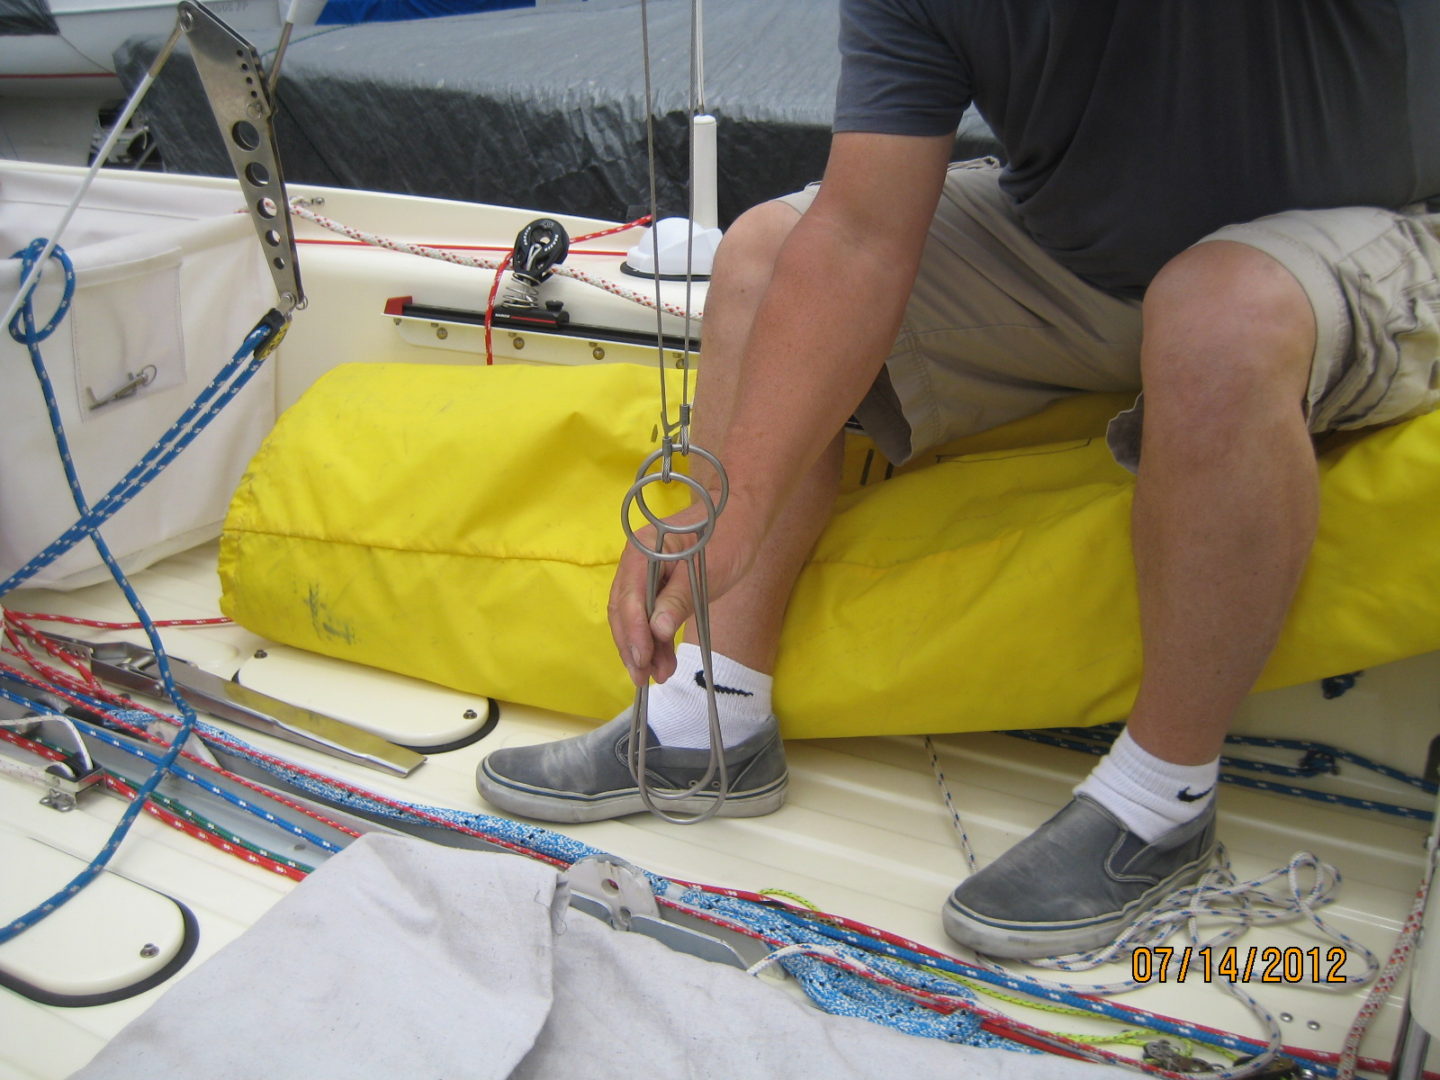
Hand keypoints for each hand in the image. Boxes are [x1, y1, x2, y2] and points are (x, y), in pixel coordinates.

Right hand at [608, 494, 758, 686]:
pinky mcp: (656, 586)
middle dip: (632, 646)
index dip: (633, 632)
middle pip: (623, 611)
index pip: (629, 598)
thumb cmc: (727, 537)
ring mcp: (644, 575)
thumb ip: (679, 599)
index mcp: (642, 551)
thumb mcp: (707, 570)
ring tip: (658, 676)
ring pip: (633, 618)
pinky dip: (653, 639)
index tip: (642, 660)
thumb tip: (656, 630)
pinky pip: (647, 616)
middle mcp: (635, 562)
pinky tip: (662, 661)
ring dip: (643, 648)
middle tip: (644, 678)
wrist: (740, 518)